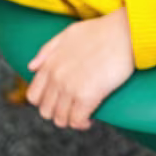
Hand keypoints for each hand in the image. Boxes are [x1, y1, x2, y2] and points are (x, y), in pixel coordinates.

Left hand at [25, 6, 134, 130]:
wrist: (124, 32)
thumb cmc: (101, 31)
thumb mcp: (68, 34)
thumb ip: (47, 50)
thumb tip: (31, 67)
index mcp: (49, 64)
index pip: (34, 96)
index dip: (45, 103)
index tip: (59, 102)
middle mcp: (56, 77)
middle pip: (46, 111)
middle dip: (58, 113)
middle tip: (72, 110)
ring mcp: (70, 88)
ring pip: (60, 119)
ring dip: (70, 120)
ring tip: (82, 115)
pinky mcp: (87, 96)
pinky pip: (77, 121)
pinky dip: (82, 124)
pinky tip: (90, 120)